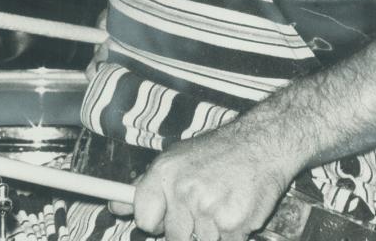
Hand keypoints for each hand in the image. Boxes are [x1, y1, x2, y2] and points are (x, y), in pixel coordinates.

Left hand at [108, 119, 292, 240]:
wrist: (261, 143)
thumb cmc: (218, 152)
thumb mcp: (177, 159)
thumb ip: (146, 187)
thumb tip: (114, 206)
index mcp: (164, 172)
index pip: (143, 218)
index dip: (155, 223)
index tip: (163, 220)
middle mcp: (182, 189)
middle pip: (173, 237)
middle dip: (188, 228)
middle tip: (204, 204)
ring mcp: (207, 208)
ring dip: (212, 232)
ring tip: (221, 202)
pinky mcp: (231, 223)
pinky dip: (232, 234)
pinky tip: (235, 209)